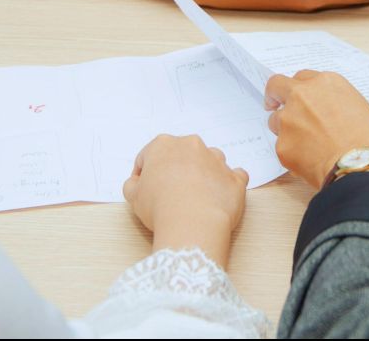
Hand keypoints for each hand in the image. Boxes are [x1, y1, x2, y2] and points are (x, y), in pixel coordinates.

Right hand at [123, 135, 247, 266]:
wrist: (192, 223)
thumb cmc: (160, 207)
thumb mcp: (132, 196)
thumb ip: (132, 184)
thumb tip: (137, 183)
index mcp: (164, 144)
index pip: (149, 156)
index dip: (144, 175)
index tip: (145, 190)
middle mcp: (193, 146)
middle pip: (181, 156)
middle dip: (176, 171)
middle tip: (169, 195)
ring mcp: (217, 160)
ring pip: (209, 162)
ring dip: (203, 175)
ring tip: (195, 199)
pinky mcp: (235, 178)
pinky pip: (234, 177)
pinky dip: (227, 185)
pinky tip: (218, 198)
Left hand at [265, 71, 368, 189]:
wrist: (361, 169)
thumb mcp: (363, 111)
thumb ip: (340, 106)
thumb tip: (335, 119)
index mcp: (326, 83)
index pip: (303, 78)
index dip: (302, 90)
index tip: (301, 99)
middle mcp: (303, 96)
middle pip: (277, 86)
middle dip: (275, 95)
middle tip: (276, 105)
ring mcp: (289, 119)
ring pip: (276, 120)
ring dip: (285, 129)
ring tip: (306, 146)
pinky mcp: (282, 145)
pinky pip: (283, 147)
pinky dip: (293, 154)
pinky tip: (311, 163)